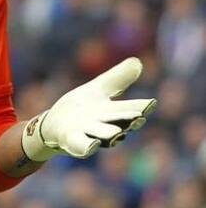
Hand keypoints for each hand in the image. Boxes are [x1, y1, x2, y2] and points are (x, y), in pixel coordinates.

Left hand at [21, 57, 156, 161]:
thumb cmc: (82, 108)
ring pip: (102, 136)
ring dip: (108, 134)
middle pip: (119, 122)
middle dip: (128, 120)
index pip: (131, 109)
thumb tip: (137, 61)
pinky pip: (80, 146)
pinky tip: (91, 146)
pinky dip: (86, 146)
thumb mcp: (98, 89)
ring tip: (116, 133)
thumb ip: (118, 78)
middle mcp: (105, 125)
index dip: (141, 107)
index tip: (151, 103)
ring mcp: (88, 135)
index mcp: (113, 112)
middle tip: (138, 117)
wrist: (55, 125)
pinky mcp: (72, 141)